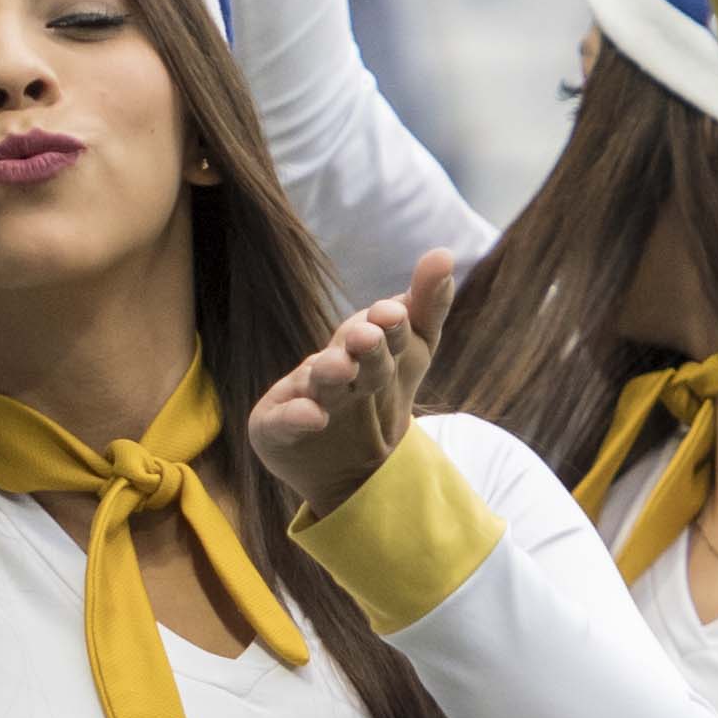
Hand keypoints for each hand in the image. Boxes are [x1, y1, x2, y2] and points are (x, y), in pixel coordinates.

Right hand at [246, 259, 459, 511]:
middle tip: (368, 336)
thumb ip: (427, 308)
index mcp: (368, 346)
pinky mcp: (275, 427)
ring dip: (330, 373)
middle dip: (363, 345)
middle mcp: (334, 366)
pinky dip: (296, 417)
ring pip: (319, 382)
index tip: (394, 313)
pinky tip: (314, 417)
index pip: (386, 330)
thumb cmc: (378, 394)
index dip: (392, 324)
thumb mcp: (413, 353)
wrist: (350, 463)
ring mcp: (302, 394)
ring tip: (341, 368)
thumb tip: (442, 254)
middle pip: (352, 353)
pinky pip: (284, 421)